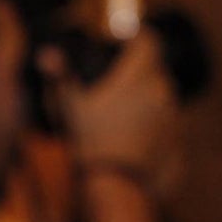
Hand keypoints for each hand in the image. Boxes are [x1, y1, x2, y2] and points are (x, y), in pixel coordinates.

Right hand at [44, 31, 180, 174]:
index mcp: (140, 74)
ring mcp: (172, 117)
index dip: (136, 38)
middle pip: (154, 70)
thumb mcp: (69, 106)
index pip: (148, 41)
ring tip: (119, 116)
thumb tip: (45, 55)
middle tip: (112, 87)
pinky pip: (164, 123)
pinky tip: (130, 138)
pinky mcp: (175, 140)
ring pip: (160, 98)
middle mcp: (162, 90)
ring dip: (145, 100)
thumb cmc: (89, 140)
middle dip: (137, 73)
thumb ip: (61, 76)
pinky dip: (151, 125)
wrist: (114, 184)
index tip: (123, 42)